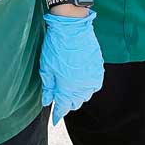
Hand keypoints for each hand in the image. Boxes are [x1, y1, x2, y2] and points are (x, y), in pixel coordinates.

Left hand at [40, 9, 103, 124]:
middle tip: (59, 97)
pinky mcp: (98, 66)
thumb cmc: (56, 45)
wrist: (72, 25)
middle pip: (76, 102)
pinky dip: (87, 84)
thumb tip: (47, 101)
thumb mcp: (46, 66)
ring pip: (86, 94)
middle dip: (68, 102)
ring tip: (69, 86)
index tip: (54, 118)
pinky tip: (80, 78)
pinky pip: (94, 83)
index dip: (58, 113)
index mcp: (69, 87)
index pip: (64, 107)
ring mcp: (93, 76)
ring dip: (78, 93)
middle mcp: (83, 85)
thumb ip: (48, 86)